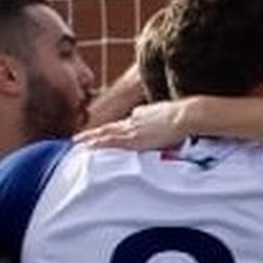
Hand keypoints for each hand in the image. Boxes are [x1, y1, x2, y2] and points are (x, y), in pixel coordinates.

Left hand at [74, 99, 188, 149]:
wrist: (186, 115)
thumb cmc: (184, 119)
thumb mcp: (169, 121)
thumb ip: (160, 125)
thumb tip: (159, 128)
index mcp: (141, 116)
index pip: (123, 125)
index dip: (110, 131)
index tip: (101, 135)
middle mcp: (133, 120)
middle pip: (109, 128)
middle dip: (93, 134)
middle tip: (77, 139)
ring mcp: (132, 128)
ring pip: (105, 134)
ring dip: (90, 139)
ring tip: (76, 143)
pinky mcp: (133, 138)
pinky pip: (111, 142)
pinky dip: (97, 144)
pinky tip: (87, 148)